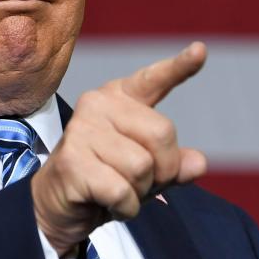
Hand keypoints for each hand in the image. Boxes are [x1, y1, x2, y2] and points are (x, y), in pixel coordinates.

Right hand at [31, 42, 208, 255]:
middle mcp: (98, 104)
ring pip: (143, 166)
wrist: (57, 206)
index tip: (200, 50)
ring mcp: (81, 129)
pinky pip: (122, 190)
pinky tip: (107, 204)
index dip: (180, 67)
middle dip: (162, 171)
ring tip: (116, 190)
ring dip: (139, 192)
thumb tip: (198, 163)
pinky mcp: (72, 160)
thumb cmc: (105, 179)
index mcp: (119, 98)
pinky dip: (125, 207)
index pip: (154, 79)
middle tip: (138, 182)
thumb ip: (174, 163)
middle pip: (163, 134)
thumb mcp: (148, 172)